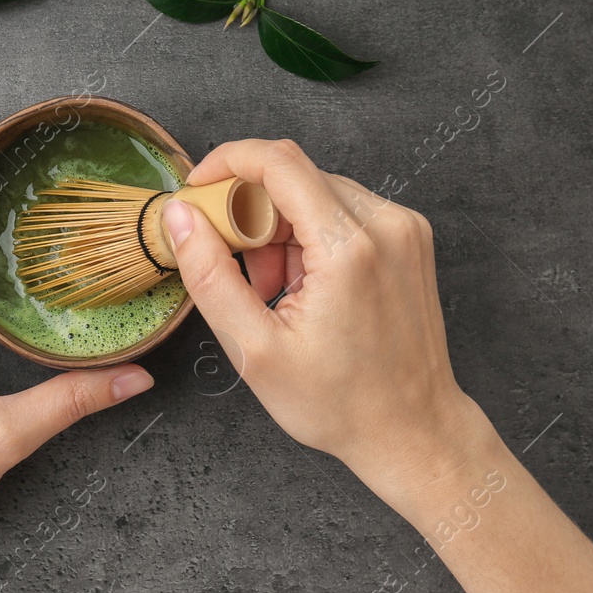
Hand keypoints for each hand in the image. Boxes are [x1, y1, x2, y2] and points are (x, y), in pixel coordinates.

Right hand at [162, 139, 482, 494]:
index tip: (197, 190)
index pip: (278, 161)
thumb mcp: (253, 348)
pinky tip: (305, 285)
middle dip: (251, 211)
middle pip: (295, 175)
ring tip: (275, 289)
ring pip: (317, 191)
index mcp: (348, 249)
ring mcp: (404, 228)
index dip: (226, 162)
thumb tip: (180, 216)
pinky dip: (312, 235)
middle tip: (237, 267)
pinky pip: (344, 209)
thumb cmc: (340, 403)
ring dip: (280, 227)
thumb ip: (208, 274)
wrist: (413, 431)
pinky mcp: (410, 237)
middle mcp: (385, 225)